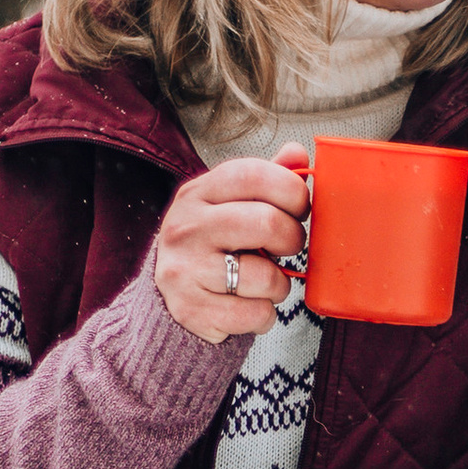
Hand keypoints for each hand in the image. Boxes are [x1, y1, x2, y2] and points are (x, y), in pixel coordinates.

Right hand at [154, 146, 311, 343]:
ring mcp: (184, 269)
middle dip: (293, 239)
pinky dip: (264, 315)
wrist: (167, 298)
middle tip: (288, 247)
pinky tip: (248, 306)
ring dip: (280, 285)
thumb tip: (297, 153)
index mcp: (198, 193)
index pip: (253, 174)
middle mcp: (185, 226)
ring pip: (265, 276)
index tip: (300, 208)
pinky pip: (255, 314)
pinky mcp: (190, 309)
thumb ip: (266, 179)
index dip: (291, 190)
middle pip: (267, 223)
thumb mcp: (233, 205)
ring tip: (265, 282)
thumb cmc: (215, 245)